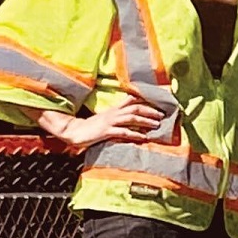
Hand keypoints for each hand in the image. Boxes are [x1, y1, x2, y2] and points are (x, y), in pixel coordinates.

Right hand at [39, 99, 165, 147]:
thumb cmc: (92, 126)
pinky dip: (135, 134)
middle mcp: (114, 113)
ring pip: (131, 118)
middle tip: (162, 115)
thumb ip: (119, 113)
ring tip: (157, 125)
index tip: (159, 103)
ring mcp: (110, 122)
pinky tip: (143, 137)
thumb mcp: (107, 117)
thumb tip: (133, 112)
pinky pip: (123, 132)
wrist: (75, 132)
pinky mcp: (106, 132)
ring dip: (146, 120)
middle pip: (135, 108)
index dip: (146, 101)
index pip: (133, 101)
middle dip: (150, 111)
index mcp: (114, 109)